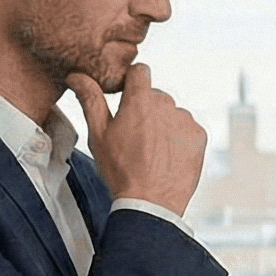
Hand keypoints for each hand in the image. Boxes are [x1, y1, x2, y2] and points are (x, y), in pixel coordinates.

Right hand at [68, 64, 205, 214]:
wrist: (150, 204)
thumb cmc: (120, 170)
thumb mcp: (99, 135)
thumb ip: (90, 100)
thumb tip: (77, 76)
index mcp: (140, 100)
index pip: (140, 71)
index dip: (131, 82)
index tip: (125, 97)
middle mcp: (166, 105)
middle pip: (155, 95)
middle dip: (145, 109)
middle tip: (135, 136)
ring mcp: (185, 120)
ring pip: (171, 112)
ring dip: (163, 124)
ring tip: (151, 150)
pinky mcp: (199, 136)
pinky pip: (187, 128)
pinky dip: (178, 137)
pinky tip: (166, 156)